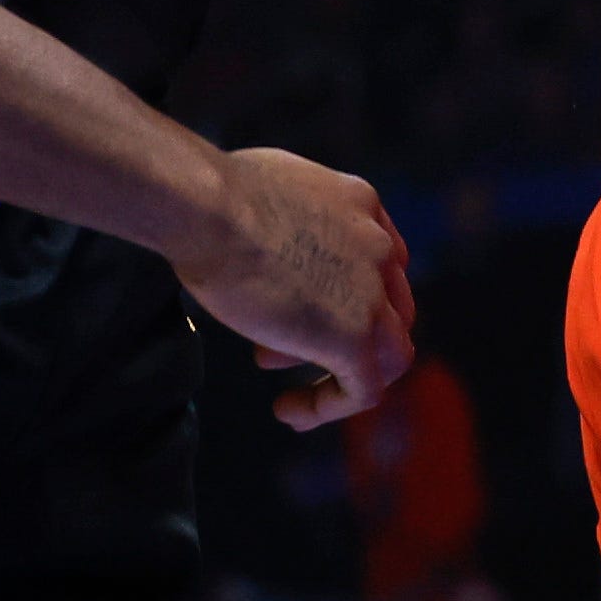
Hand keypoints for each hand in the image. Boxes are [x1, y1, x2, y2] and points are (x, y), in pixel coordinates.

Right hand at [177, 144, 414, 428]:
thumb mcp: (267, 190)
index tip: (295, 311)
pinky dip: (331, 405)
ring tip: (297, 396)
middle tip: (279, 349)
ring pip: (391, 354)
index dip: (344, 293)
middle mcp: (378, 244)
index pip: (378, 261)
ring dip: (347, 376)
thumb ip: (284, 216)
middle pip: (389, 308)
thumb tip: (256, 237)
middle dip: (339, 332)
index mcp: (360, 203)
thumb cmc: (212, 196)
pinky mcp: (355, 337)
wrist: (209, 209)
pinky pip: (364, 390)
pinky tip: (289, 410)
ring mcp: (373, 292)